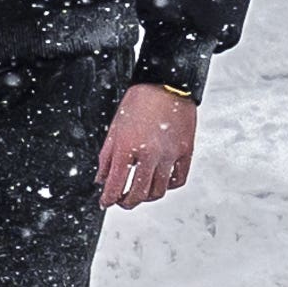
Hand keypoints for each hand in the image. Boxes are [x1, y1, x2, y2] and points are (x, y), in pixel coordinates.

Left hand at [99, 81, 197, 208]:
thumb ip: (107, 157)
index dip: (108, 199)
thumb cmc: (139, 101)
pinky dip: (168, 186)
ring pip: (158, 191)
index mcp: (128, 147)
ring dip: (146, 197)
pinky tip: (160, 181)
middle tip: (122, 201)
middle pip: (137, 194)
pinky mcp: (185, 151)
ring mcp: (170, 155)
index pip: (115, 186)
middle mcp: (150, 154)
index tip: (106, 202)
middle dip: (126, 202)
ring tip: (140, 192)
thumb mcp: (115, 128)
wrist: (166, 84)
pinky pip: (178, 180)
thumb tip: (102, 179)